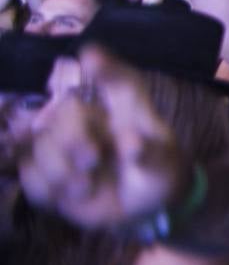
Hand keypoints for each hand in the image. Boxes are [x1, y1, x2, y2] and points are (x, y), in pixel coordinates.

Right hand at [20, 48, 187, 229]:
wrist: (141, 208)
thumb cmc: (156, 174)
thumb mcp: (163, 167)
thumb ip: (150, 155)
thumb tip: (131, 143)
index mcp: (128, 111)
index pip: (120, 82)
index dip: (106, 67)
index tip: (90, 56)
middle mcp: (93, 120)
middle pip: (67, 112)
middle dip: (72, 138)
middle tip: (91, 161)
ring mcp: (67, 144)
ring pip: (42, 144)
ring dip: (59, 170)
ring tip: (86, 189)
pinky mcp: (48, 170)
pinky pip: (29, 173)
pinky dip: (44, 189)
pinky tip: (65, 198)